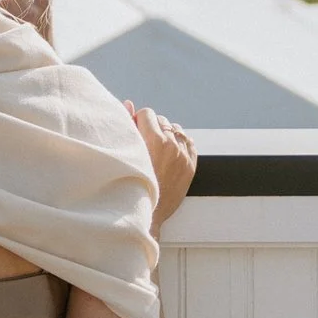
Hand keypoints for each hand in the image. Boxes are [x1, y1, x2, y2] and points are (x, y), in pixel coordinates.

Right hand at [128, 106, 196, 226]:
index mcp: (153, 139)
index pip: (147, 113)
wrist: (145, 213)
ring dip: (167, 135)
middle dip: (152, 128)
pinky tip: (170, 152)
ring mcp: (183, 155)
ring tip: (157, 150)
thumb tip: (128, 104)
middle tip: (144, 144)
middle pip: (161, 120)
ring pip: (176, 130)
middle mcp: (172, 145)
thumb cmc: (128, 181)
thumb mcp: (126, 152)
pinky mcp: (191, 165)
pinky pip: (189, 142)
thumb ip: (127, 125)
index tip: (134, 133)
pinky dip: (180, 143)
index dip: (138, 122)